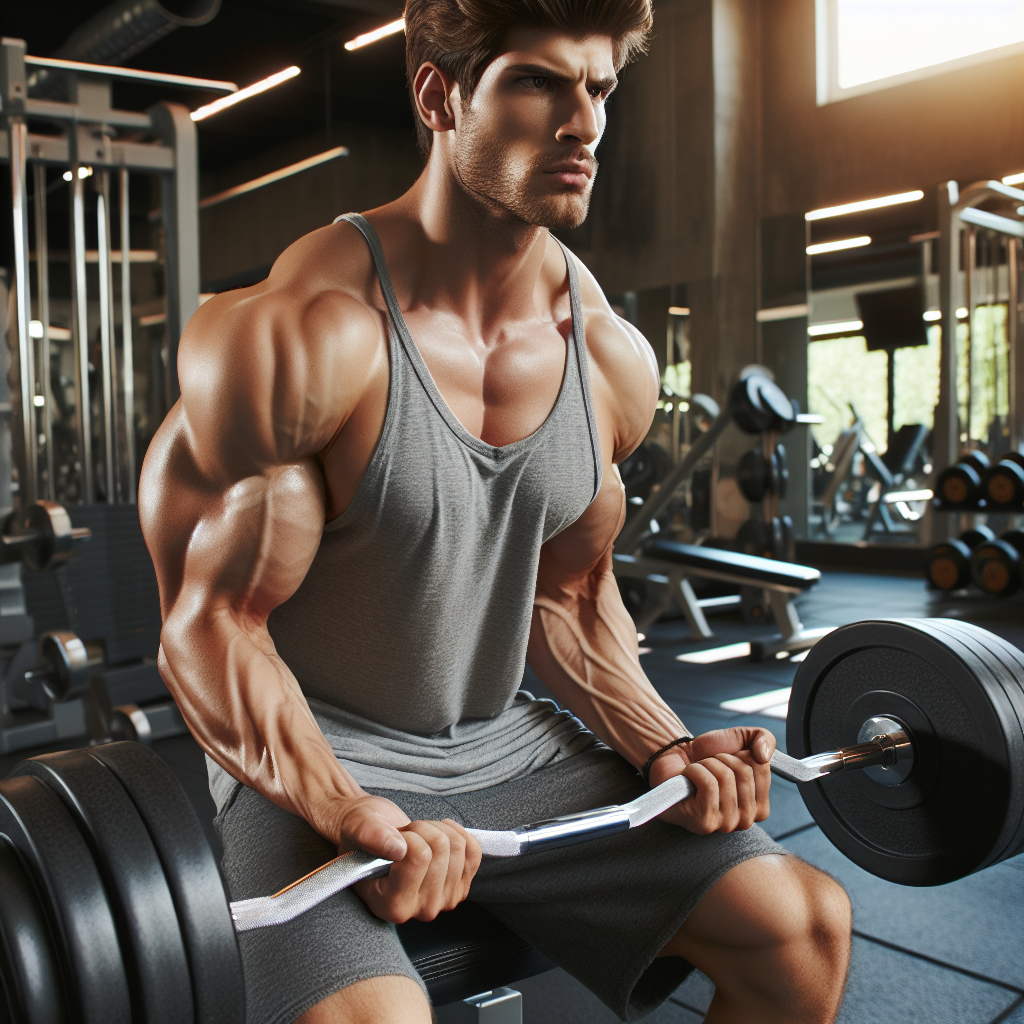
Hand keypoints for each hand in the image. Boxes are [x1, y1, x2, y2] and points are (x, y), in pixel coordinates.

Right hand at [333, 794, 482, 923]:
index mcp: (390, 904)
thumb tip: (397, 849)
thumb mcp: (358, 827)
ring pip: (458, 846)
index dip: (408, 835)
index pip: (418, 856)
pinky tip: (438, 836)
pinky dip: (458, 833)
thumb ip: (372, 836)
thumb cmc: (363, 835)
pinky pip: (474, 851)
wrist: (377, 838)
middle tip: (404, 837)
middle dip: (422, 829)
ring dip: (437, 830)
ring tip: (417, 838)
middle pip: (441, 848)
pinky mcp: (461, 888)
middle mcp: (420, 910)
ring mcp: (444, 901)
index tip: (394, 838)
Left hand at [649, 727, 774, 834]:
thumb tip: (764, 755)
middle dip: (722, 759)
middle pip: (743, 772)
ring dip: (706, 764)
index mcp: (760, 806)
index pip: (761, 768)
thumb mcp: (742, 738)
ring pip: (724, 777)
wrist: (676, 758)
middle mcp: (746, 820)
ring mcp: (726, 824)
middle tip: (710, 766)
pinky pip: (708, 784)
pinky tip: (688, 778)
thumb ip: (764, 738)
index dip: (741, 754)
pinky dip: (695, 771)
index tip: (727, 760)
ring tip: (699, 772)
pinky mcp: (705, 822)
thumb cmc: (709, 753)